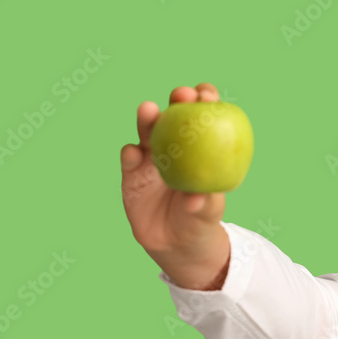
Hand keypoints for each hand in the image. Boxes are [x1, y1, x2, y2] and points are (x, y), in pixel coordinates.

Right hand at [120, 83, 226, 257]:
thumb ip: (205, 205)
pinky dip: (130, 154)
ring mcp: (150, 158)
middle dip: (178, 100)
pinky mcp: (131, 174)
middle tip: (183, 94)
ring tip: (150, 110)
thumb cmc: (199, 221)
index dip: (205, 101)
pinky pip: (129, 160)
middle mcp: (174, 147)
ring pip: (148, 132)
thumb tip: (197, 198)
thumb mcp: (207, 214)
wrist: (175, 244)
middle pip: (175, 117)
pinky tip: (134, 153)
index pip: (204, 118)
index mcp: (199, 149)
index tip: (208, 95)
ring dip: (148, 119)